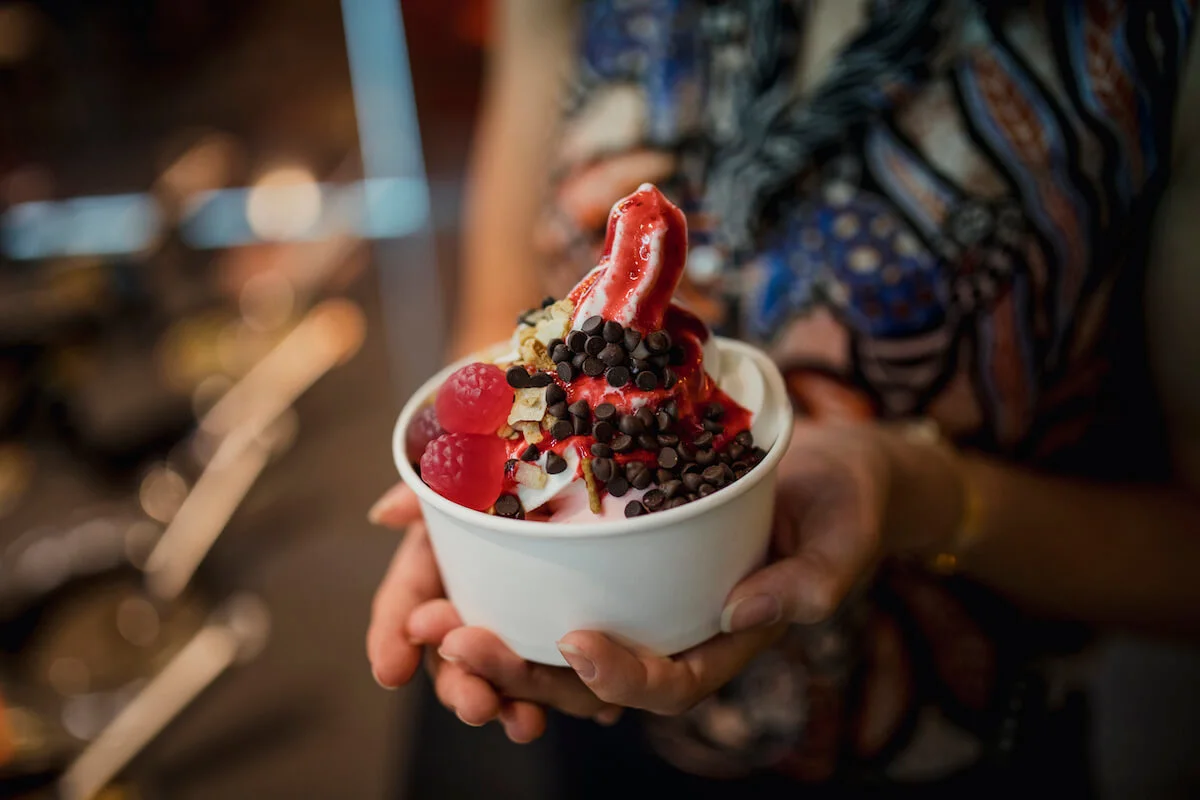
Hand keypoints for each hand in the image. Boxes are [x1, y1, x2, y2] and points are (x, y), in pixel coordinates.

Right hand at [366, 483, 587, 741]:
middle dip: (460, 686)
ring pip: (502, 682)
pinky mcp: (564, 646)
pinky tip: (593, 712)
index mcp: (439, 563)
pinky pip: (562, 684)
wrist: (607, 485)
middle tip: (474, 701)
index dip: (391, 638)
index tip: (391, 671)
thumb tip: (385, 514)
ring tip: (524, 721)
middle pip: (450, 659)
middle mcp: (470, 605)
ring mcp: (514, 631)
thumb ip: (429, 493)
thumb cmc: (522, 471)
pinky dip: (571, 698)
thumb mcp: (476, 477)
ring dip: (510, 704)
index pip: (403, 605)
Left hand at [420, 422, 904, 728]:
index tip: (578, 643)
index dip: (619, 676)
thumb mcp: (842, 540)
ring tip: (420, 619)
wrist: (825, 467)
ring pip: (547, 634)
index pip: (667, 682)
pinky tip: (435, 548)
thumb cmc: (845, 508)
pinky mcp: (606, 549)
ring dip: (485, 634)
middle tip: (452, 640)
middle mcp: (665, 626)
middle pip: (583, 673)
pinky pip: (544, 575)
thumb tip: (739, 613)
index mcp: (719, 642)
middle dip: (516, 669)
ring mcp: (632, 592)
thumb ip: (808, 583)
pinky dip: (493, 570)